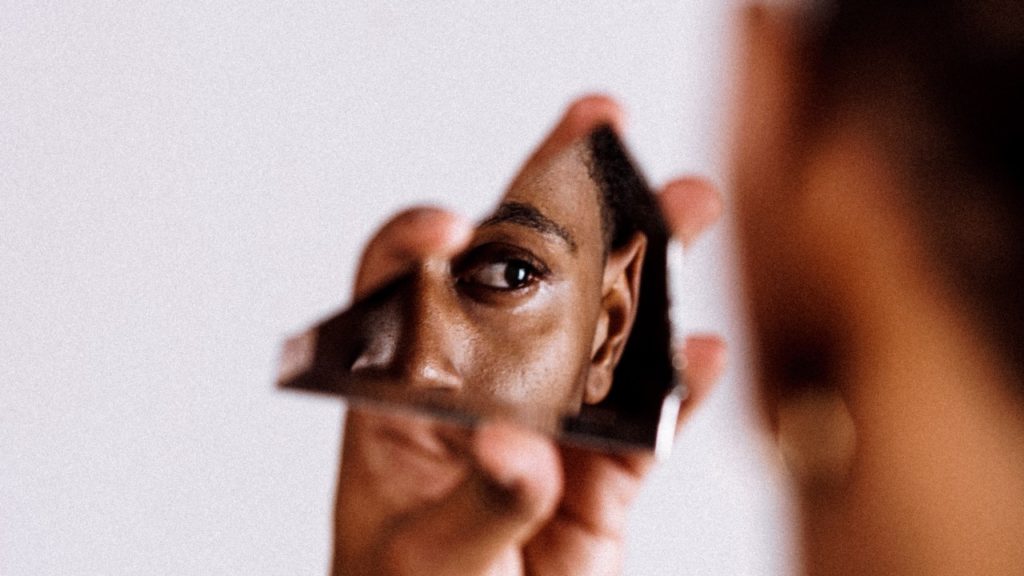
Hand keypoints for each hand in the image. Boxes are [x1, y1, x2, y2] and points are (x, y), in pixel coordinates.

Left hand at [332, 95, 725, 575]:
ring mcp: (548, 427)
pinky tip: (701, 353)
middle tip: (598, 130)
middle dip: (558, 202)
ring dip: (642, 272)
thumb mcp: (423, 559)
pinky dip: (677, 391)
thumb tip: (517, 447)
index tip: (450, 228)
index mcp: (406, 398)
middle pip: (519, 276)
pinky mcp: (603, 475)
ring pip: (599, 332)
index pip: (404, 292)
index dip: (421, 244)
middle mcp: (480, 393)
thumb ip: (476, 501)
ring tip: (684, 208)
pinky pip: (645, 421)